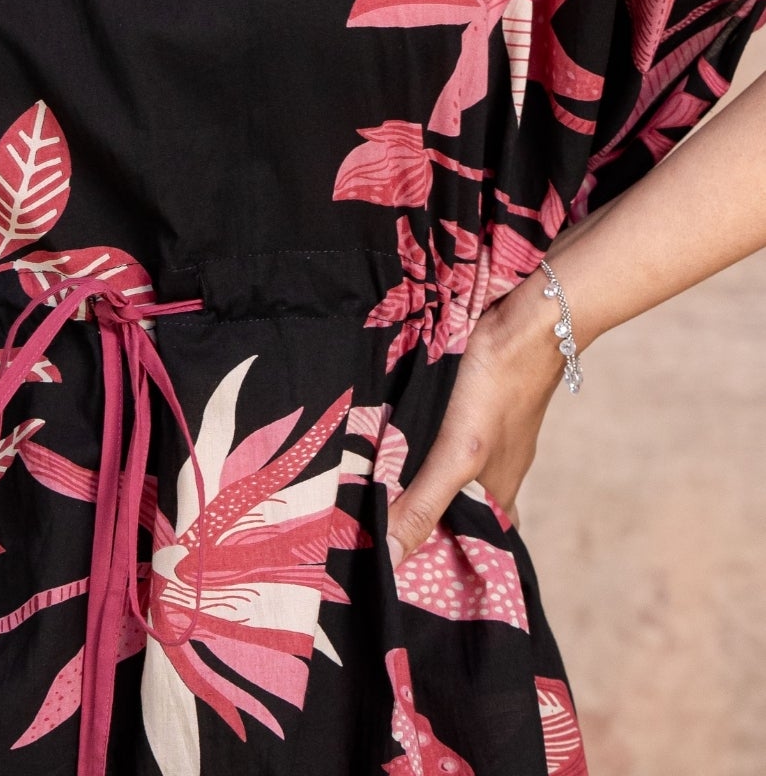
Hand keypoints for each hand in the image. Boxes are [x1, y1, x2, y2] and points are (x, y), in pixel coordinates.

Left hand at [384, 263, 570, 567]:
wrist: (531, 320)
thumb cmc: (498, 388)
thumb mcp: (459, 452)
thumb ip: (427, 501)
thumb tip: (390, 558)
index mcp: (497, 496)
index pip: (470, 548)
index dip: (438, 562)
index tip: (396, 578)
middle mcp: (495, 473)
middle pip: (457, 512)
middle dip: (422, 524)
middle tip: (367, 536)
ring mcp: (488, 439)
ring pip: (450, 474)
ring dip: (418, 484)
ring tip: (369, 493)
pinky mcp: (476, 407)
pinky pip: (445, 440)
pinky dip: (422, 449)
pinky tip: (397, 440)